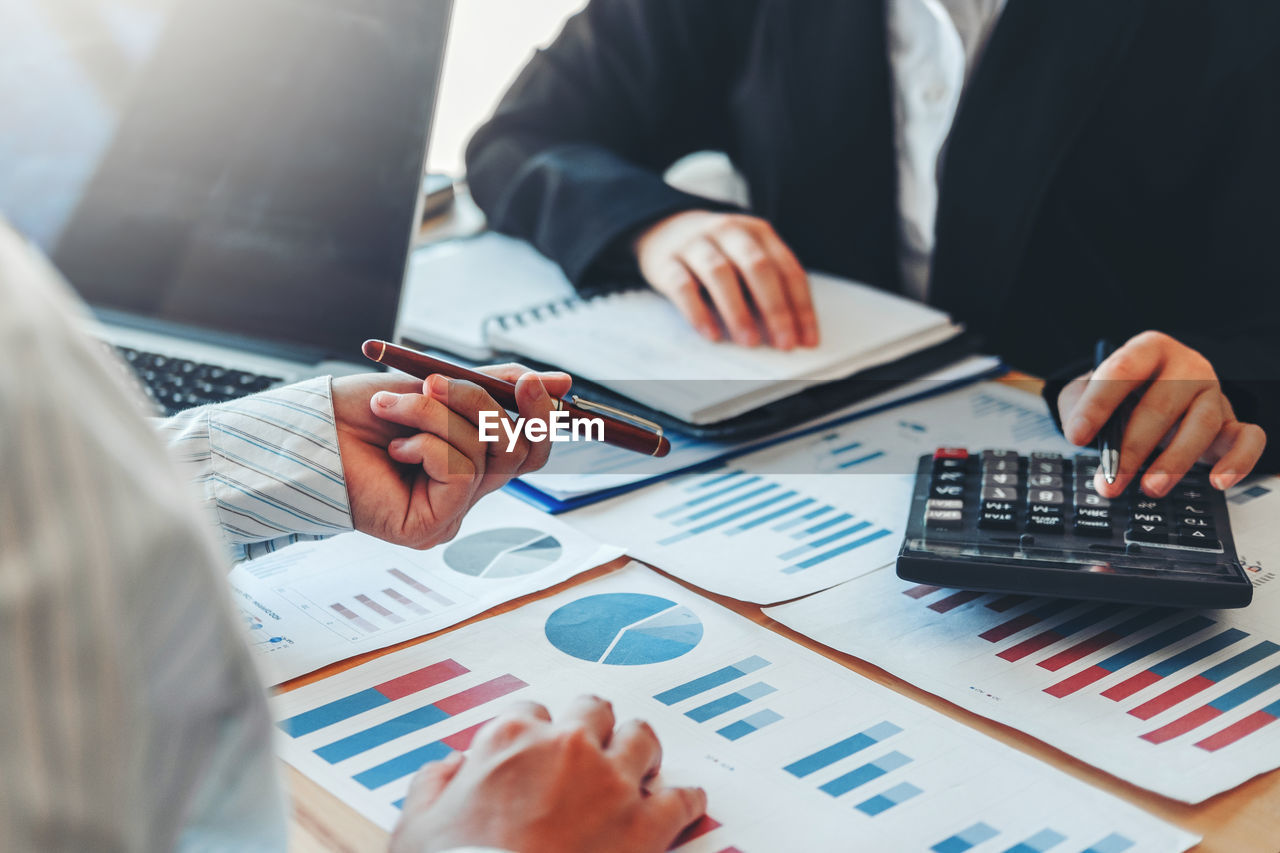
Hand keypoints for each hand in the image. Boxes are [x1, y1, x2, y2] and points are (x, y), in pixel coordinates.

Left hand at [332, 364, 572, 547]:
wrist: (308, 430)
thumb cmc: (360, 413)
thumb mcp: (438, 387)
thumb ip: (495, 387)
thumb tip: (561, 382)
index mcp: (472, 462)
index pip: (529, 447)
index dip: (540, 415)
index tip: (531, 382)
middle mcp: (466, 492)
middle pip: (518, 450)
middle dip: (478, 404)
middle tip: (436, 380)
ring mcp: (450, 514)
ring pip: (485, 454)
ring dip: (435, 416)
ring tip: (391, 408)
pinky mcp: (430, 528)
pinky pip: (461, 474)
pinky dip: (429, 445)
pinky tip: (395, 446)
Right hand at [390, 696, 706, 852]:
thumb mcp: (415, 827)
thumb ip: (432, 785)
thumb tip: (448, 768)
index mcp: (512, 739)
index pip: (531, 711)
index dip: (535, 733)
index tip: (536, 750)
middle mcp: (568, 747)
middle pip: (594, 710)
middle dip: (594, 725)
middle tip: (594, 745)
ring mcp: (612, 782)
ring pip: (642, 737)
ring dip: (640, 749)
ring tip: (640, 764)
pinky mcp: (646, 825)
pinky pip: (682, 798)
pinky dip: (685, 800)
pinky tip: (685, 804)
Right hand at [633, 209, 817, 348]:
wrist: (664, 229)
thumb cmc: (717, 252)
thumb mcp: (747, 256)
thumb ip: (768, 283)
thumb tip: (790, 330)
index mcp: (757, 231)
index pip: (787, 268)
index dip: (800, 306)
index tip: (806, 339)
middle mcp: (728, 231)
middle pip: (757, 268)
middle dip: (775, 308)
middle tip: (783, 342)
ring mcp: (695, 243)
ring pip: (720, 274)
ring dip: (738, 311)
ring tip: (749, 341)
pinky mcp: (666, 261)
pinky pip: (683, 287)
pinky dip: (698, 312)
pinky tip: (711, 334)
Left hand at [1057, 331, 1265, 497]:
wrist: (1147, 395)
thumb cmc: (1115, 394)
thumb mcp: (1085, 392)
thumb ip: (1078, 406)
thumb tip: (1086, 437)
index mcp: (1147, 350)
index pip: (1122, 371)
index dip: (1097, 406)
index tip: (1077, 437)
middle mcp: (1186, 367)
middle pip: (1161, 405)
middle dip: (1132, 448)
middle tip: (1110, 480)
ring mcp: (1213, 393)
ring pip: (1202, 425)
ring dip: (1175, 461)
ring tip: (1150, 488)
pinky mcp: (1232, 421)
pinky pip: (1248, 438)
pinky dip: (1239, 461)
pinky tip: (1217, 482)